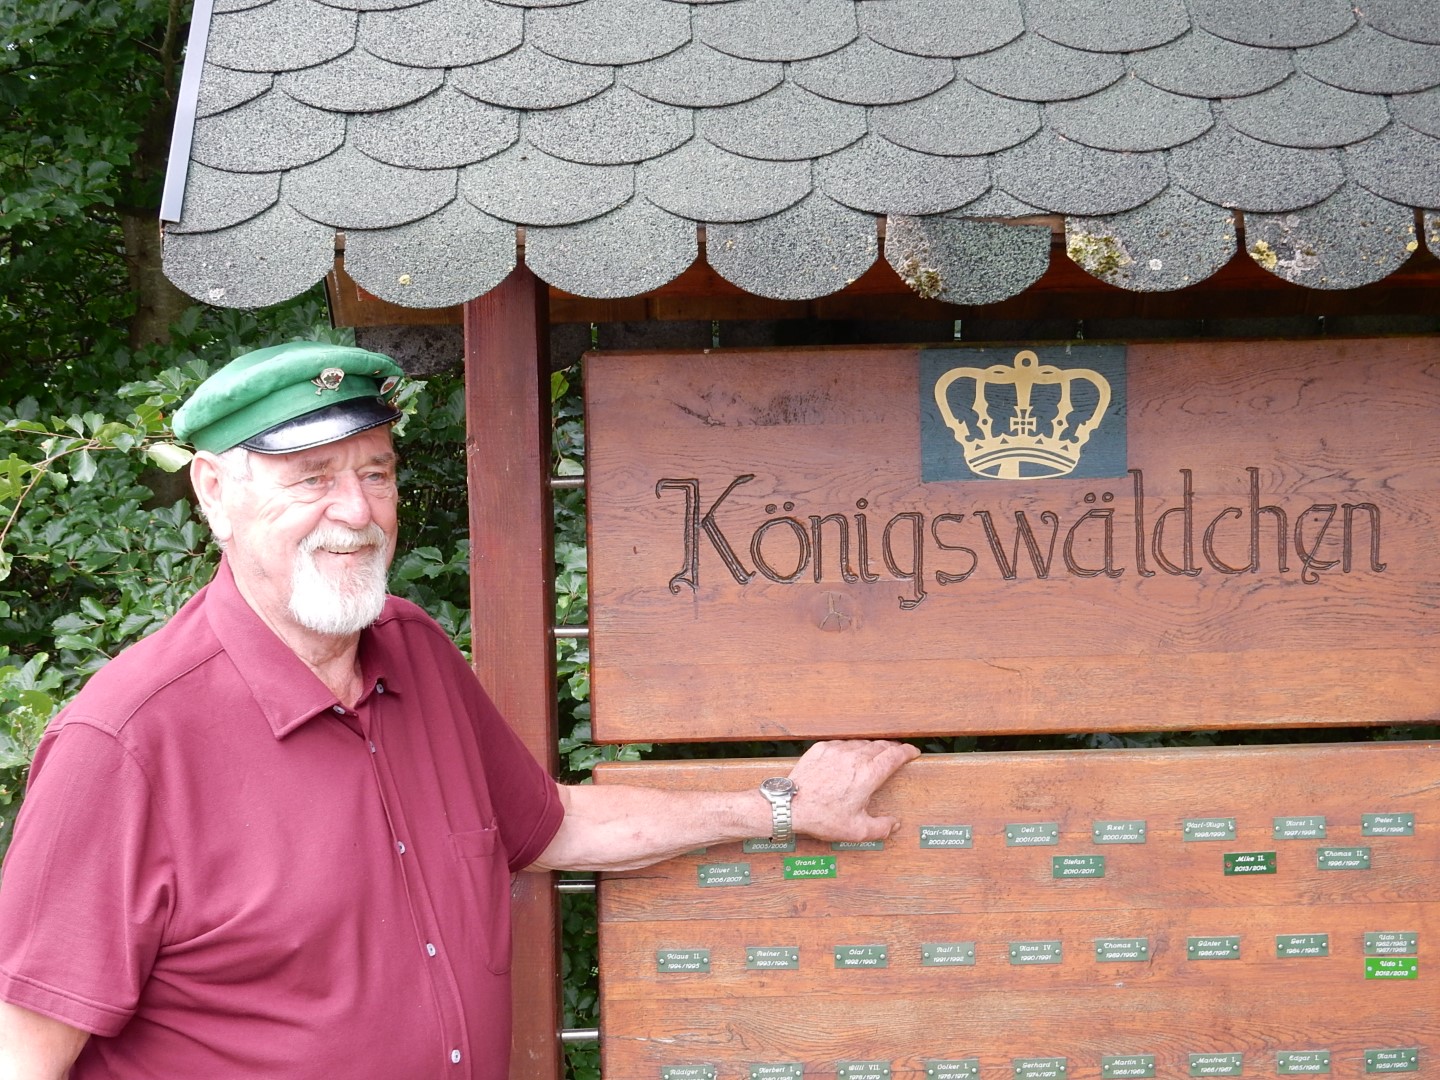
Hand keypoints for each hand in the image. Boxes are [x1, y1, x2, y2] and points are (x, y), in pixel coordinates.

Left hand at [786, 740, 919, 842]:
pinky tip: (848, 758)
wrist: (790, 806)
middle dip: (891, 749)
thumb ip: (881, 828)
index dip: (907, 751)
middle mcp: (855, 757)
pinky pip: (842, 744)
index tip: (913, 752)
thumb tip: (894, 824)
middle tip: (895, 755)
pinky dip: (850, 749)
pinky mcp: (821, 749)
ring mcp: (836, 751)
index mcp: (868, 775)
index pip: (895, 755)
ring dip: (870, 749)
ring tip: (872, 758)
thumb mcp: (856, 830)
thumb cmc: (823, 817)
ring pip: (861, 743)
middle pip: (880, 746)